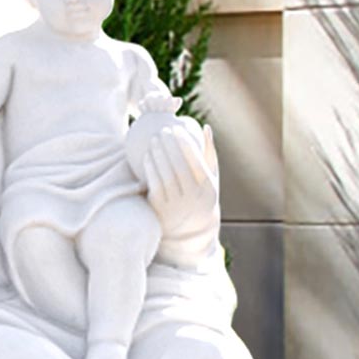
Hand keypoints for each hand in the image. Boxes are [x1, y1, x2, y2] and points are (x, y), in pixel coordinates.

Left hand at [138, 117, 220, 265]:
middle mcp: (193, 199)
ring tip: (153, 140)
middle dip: (170, 146)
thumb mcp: (211, 178)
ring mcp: (176, 206)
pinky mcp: (161, 211)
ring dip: (158, 155)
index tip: (176, 128)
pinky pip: (154, 185)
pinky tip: (147, 155)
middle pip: (179, 167)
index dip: (185, 144)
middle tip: (162, 131)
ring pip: (166, 176)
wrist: (190, 231)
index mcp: (208, 189)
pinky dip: (150, 168)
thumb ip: (209, 153)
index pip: (196, 162)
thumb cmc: (201, 194)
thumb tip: (206, 127)